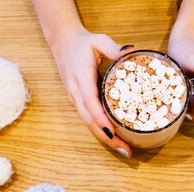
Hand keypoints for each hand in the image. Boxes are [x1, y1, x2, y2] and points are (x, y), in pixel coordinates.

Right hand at [49, 29, 132, 157]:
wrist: (62, 43)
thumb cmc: (83, 43)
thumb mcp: (98, 40)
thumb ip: (113, 47)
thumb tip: (131, 51)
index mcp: (81, 78)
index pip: (89, 102)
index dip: (100, 118)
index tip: (112, 132)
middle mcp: (76, 92)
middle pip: (89, 120)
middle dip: (107, 137)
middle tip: (125, 150)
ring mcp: (76, 99)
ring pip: (88, 123)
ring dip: (105, 139)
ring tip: (124, 150)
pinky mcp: (79, 102)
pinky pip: (89, 120)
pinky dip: (101, 131)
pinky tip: (115, 139)